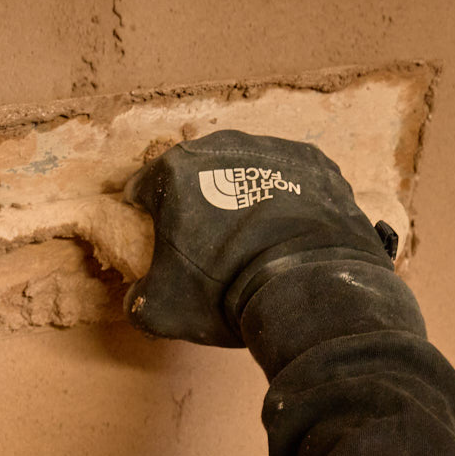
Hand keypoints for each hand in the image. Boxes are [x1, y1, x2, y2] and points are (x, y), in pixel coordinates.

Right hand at [123, 130, 395, 345]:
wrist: (305, 287)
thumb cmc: (223, 290)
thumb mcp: (163, 308)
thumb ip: (140, 298)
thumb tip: (138, 299)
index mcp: (175, 171)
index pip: (144, 186)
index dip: (145, 211)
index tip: (153, 232)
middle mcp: (222, 147)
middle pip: (197, 170)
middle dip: (197, 196)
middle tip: (205, 237)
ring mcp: (274, 149)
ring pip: (246, 168)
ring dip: (243, 193)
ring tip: (253, 234)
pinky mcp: (316, 163)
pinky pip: (290, 178)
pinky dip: (286, 199)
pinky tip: (288, 229)